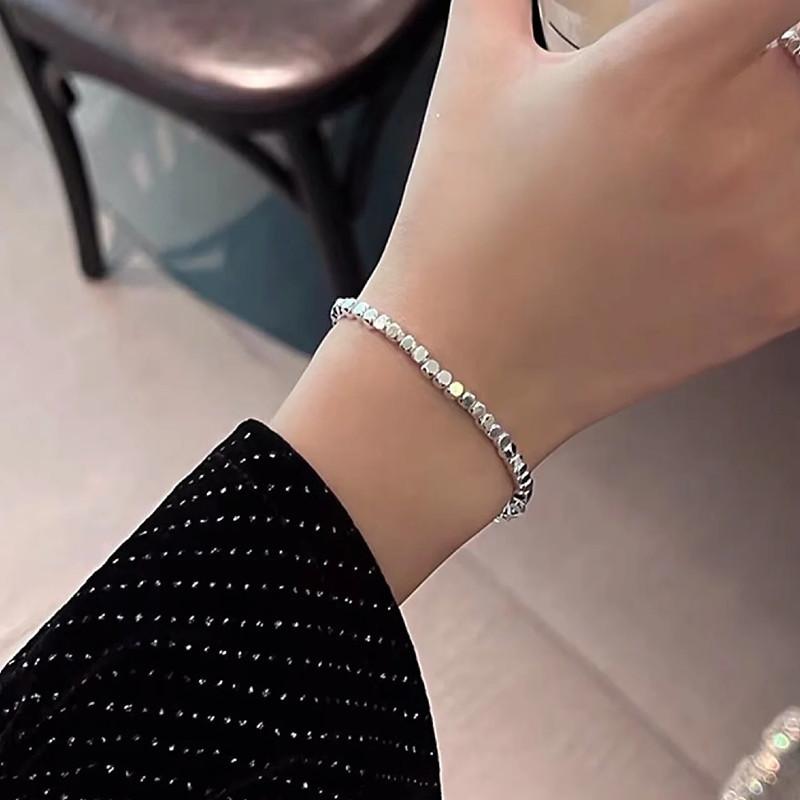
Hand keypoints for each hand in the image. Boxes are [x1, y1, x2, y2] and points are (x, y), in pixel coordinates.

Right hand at [276, 0, 799, 598]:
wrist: (468, 360)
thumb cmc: (461, 227)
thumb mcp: (471, 81)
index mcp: (658, 75)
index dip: (761, 4)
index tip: (747, 22)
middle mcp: (736, 144)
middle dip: (759, 63)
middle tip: (689, 107)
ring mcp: (772, 228)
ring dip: (778, 133)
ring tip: (699, 168)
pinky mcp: (784, 294)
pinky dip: (783, 205)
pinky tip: (719, 221)